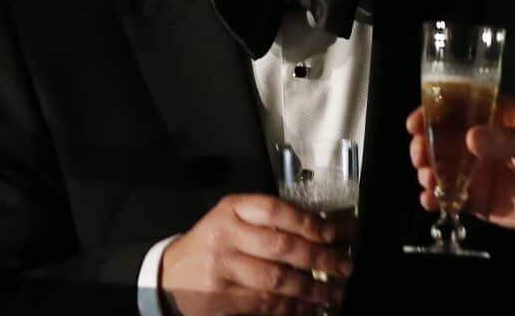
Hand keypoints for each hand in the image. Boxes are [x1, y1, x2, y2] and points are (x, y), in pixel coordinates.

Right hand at [161, 193, 352, 315]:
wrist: (169, 274)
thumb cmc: (215, 243)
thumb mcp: (235, 220)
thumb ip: (272, 222)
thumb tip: (328, 230)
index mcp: (233, 209)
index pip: (277, 211)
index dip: (311, 223)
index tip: (338, 234)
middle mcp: (226, 235)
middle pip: (282, 247)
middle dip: (321, 258)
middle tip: (345, 266)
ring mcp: (221, 268)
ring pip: (277, 280)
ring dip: (311, 289)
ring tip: (334, 293)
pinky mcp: (219, 299)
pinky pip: (264, 305)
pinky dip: (292, 309)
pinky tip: (309, 309)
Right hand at [406, 95, 514, 238]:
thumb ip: (505, 141)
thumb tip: (470, 138)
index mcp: (496, 116)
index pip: (458, 106)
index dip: (432, 111)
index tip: (415, 123)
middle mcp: (482, 140)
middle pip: (441, 138)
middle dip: (424, 145)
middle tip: (420, 156)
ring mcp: (477, 170)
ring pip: (441, 167)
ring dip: (428, 171)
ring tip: (428, 179)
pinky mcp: (478, 198)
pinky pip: (450, 196)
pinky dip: (435, 198)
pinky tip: (430, 201)